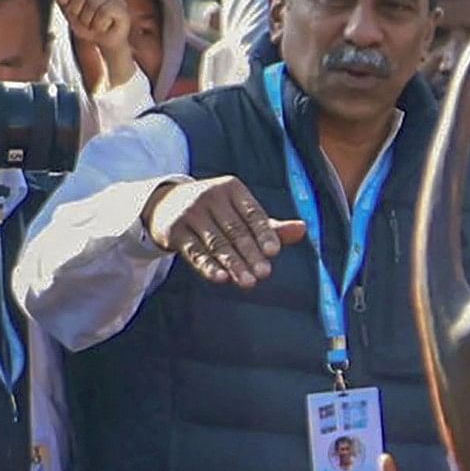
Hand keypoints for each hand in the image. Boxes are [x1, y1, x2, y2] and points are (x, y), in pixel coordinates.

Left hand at [58, 0, 142, 97]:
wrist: (104, 45)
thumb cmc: (88, 28)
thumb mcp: (70, 13)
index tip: (70, 11)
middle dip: (78, 12)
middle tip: (84, 22)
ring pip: (93, 3)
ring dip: (89, 21)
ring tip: (94, 26)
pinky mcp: (122, 9)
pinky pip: (104, 12)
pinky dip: (99, 24)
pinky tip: (103, 27)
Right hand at [142, 176, 304, 287]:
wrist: (166, 205)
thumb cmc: (215, 210)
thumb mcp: (240, 212)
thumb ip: (270, 224)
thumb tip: (303, 229)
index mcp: (231, 188)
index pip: (251, 212)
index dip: (264, 232)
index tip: (274, 252)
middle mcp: (209, 196)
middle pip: (235, 230)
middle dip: (250, 254)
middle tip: (264, 274)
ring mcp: (190, 213)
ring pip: (216, 243)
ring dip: (233, 264)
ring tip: (248, 283)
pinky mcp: (174, 231)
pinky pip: (194, 251)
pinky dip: (208, 266)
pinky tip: (221, 278)